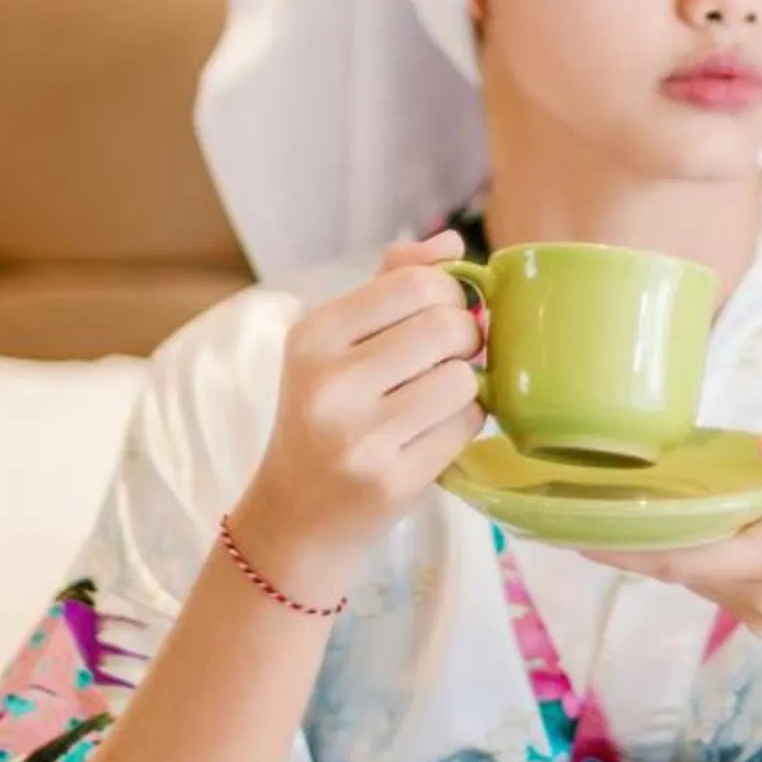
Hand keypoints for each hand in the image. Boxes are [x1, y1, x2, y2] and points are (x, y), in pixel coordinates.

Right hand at [235, 229, 485, 600]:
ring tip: (436, 399)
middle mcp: (328, 384)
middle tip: (451, 357)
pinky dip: (463, 426)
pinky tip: (433, 434)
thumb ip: (390, 285)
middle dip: (466, 339)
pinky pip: (465, 429)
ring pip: (463, 380)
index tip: (441, 315)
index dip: (448, 294)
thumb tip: (451, 244)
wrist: (295, 517)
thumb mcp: (336, 344)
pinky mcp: (390, 481)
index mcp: (313, 336)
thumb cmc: (325, 417)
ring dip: (466, 387)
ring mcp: (358, 437)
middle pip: (447, 327)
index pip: (414, 283)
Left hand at [584, 425, 761, 660]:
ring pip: (690, 574)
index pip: (684, 553)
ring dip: (646, 543)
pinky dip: (681, 550)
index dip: (622, 541)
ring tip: (590, 500)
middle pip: (672, 566)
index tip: (566, 524)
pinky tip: (659, 516)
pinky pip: (712, 579)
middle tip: (552, 502)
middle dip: (615, 537)